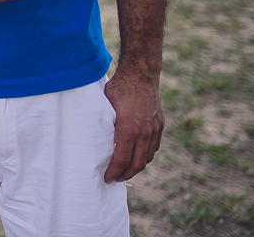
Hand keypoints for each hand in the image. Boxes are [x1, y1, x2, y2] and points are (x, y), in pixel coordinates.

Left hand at [103, 66, 163, 181]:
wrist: (141, 74)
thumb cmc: (119, 88)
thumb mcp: (106, 106)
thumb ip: (104, 124)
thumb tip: (93, 139)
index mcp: (129, 128)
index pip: (121, 158)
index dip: (114, 171)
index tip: (107, 177)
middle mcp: (144, 132)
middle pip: (137, 163)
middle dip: (125, 174)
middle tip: (114, 179)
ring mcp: (154, 129)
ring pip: (147, 157)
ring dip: (136, 167)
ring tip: (124, 171)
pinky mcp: (160, 125)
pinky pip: (154, 147)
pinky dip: (145, 156)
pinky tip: (137, 157)